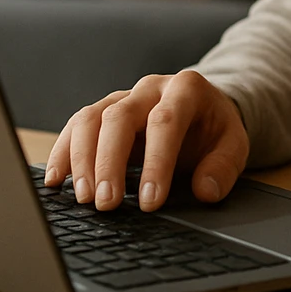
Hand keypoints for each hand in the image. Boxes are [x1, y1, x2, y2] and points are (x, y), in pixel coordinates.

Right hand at [44, 70, 248, 212]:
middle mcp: (149, 88)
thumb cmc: (215, 129)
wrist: (204, 109)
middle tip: (106, 203)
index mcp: (186, 89)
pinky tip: (56, 181)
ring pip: (90, 119)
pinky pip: (75, 126)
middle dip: (109, 163)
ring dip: (82, 160)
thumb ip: (223, 167)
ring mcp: (122, 97)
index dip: (156, 162)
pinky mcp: (102, 111)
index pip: (165, 122)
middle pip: (118, 117)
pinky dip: (63, 153)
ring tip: (84, 198)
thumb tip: (205, 191)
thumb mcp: (234, 144)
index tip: (150, 201)